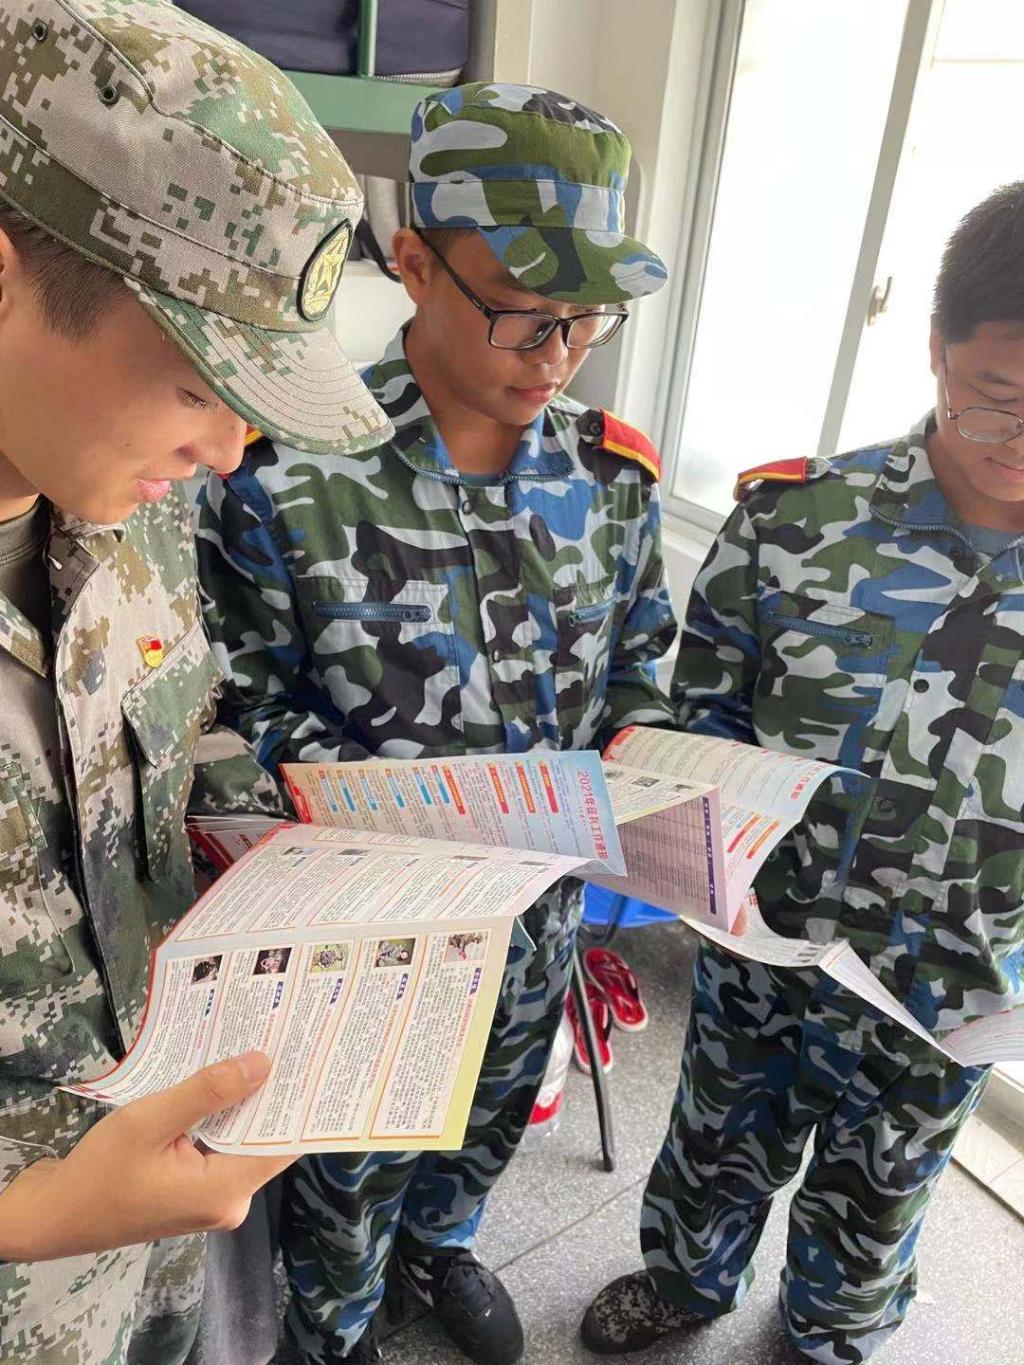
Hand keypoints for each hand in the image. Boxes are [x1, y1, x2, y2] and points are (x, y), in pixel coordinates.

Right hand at [0, 1051, 293, 1261]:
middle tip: (286, 1037)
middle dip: (272, 1091)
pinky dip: (221, 1116)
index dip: (300, 1101)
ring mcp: (210, 1198)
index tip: (313, 1056)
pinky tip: (221, 1078)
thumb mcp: (150, 1122)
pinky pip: (220, 1147)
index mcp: (225, 1190)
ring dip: (244, 1100)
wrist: (52, 1216)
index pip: (283, 1143)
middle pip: (265, 1139)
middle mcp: (228, 1200)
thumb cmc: (97, 1173)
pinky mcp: (193, 1191)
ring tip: (259, 1046)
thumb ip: (207, 1093)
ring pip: (241, 1140)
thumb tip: (263, 1064)